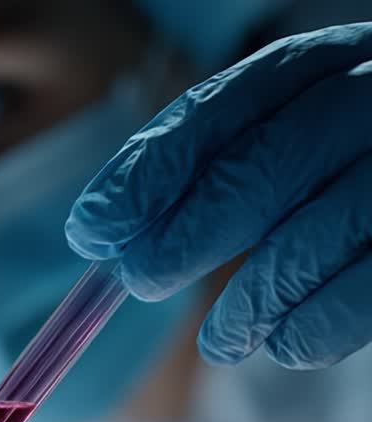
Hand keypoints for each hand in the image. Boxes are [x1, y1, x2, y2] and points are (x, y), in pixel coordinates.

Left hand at [66, 23, 371, 369]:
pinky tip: (282, 343)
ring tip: (218, 341)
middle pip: (263, 167)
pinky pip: (364, 295)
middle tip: (142, 280)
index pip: (218, 108)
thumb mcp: (281, 131)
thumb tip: (101, 233)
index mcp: (318, 62)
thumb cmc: (338, 162)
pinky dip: (311, 329)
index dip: (148, 172)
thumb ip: (202, 167)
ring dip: (248, 301)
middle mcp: (370, 100)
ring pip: (314, 237)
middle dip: (188, 235)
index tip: (94, 228)